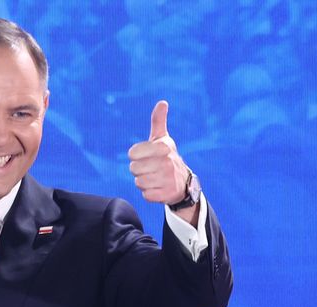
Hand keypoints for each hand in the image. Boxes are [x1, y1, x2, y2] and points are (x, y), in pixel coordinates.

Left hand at [128, 100, 197, 218]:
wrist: (183, 183)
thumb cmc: (167, 157)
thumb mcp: (163, 139)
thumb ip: (158, 121)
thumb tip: (162, 102)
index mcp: (164, 147)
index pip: (133, 153)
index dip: (136, 156)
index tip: (145, 155)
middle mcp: (168, 162)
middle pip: (133, 168)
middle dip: (138, 170)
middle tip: (150, 168)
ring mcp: (168, 179)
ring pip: (138, 182)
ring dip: (143, 182)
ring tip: (154, 178)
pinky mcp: (167, 194)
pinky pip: (145, 195)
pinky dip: (149, 193)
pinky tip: (158, 188)